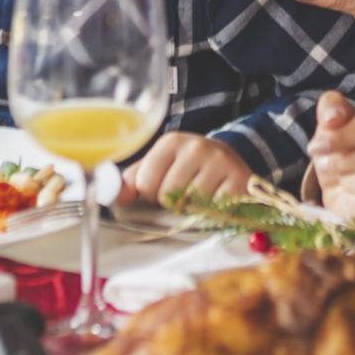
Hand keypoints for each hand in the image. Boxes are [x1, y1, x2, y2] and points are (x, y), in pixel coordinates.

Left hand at [120, 132, 253, 206]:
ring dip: (194, 209)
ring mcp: (220, 163)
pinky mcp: (240, 181)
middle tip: (184, 193)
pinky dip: (214, 213)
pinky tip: (218, 200)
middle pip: (167, 196)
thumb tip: (115, 196)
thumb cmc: (187, 167)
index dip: (151, 193)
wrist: (230, 159)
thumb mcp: (160, 165)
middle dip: (172, 203)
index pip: (145, 183)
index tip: (163, 187)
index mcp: (171, 142)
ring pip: (191, 205)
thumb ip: (134, 180)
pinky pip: (215, 211)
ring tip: (201, 196)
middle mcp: (196, 147)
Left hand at [308, 92, 354, 224]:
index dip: (343, 135)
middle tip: (325, 163)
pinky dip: (351, 202)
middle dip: (341, 161)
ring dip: (345, 180)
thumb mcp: (333, 121)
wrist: (346, 183)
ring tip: (339, 176)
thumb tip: (334, 118)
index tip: (318, 145)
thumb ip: (331, 109)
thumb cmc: (345, 146)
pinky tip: (349, 194)